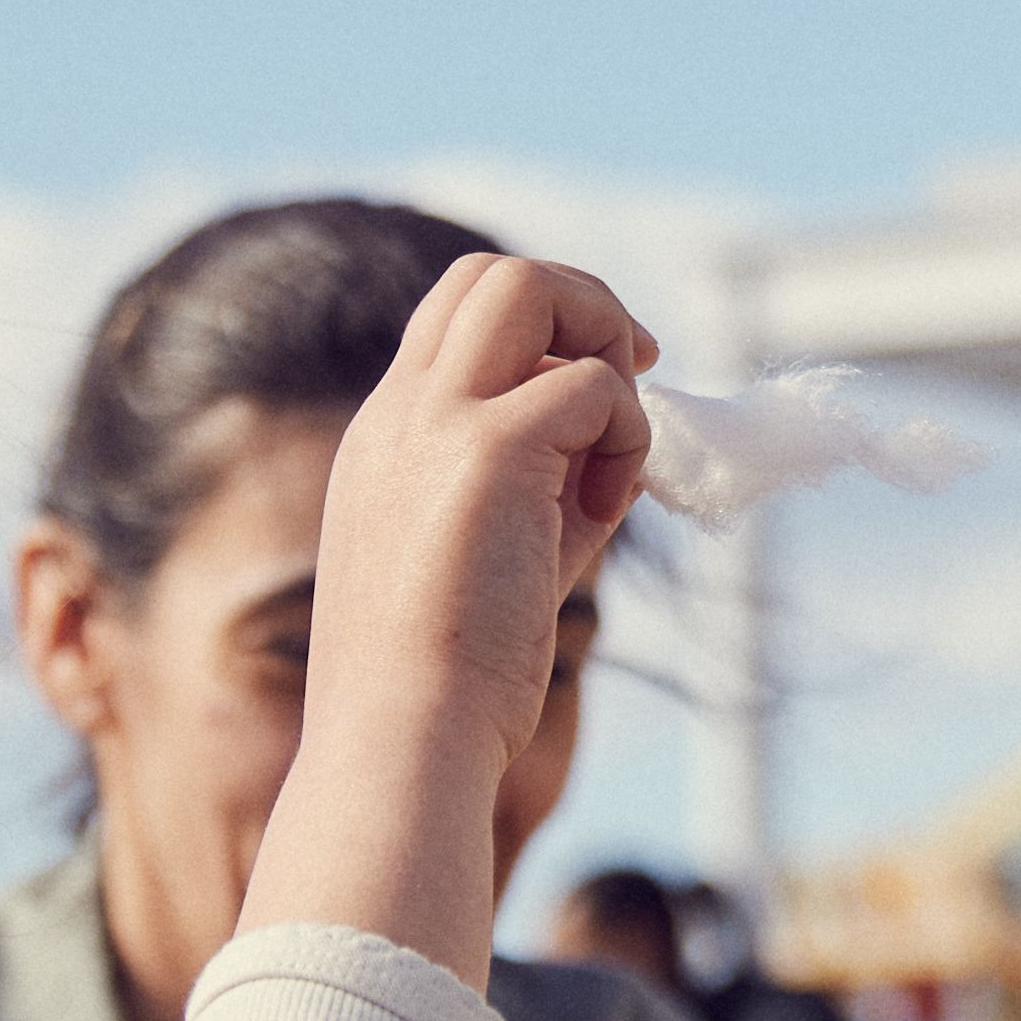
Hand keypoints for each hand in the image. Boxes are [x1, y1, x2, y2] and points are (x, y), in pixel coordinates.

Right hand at [245, 256, 652, 973]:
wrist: (400, 745)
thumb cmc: (446, 686)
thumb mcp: (488, 561)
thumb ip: (539, 490)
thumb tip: (615, 449)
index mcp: (385, 440)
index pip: (458, 323)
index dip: (543, 338)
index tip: (599, 400)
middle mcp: (401, 415)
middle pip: (490, 275)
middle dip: (582, 304)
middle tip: (635, 376)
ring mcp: (437, 424)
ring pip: (527, 284)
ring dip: (601, 341)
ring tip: (617, 444)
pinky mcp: (489, 452)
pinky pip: (592, 385)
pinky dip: (625, 434)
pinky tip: (607, 511)